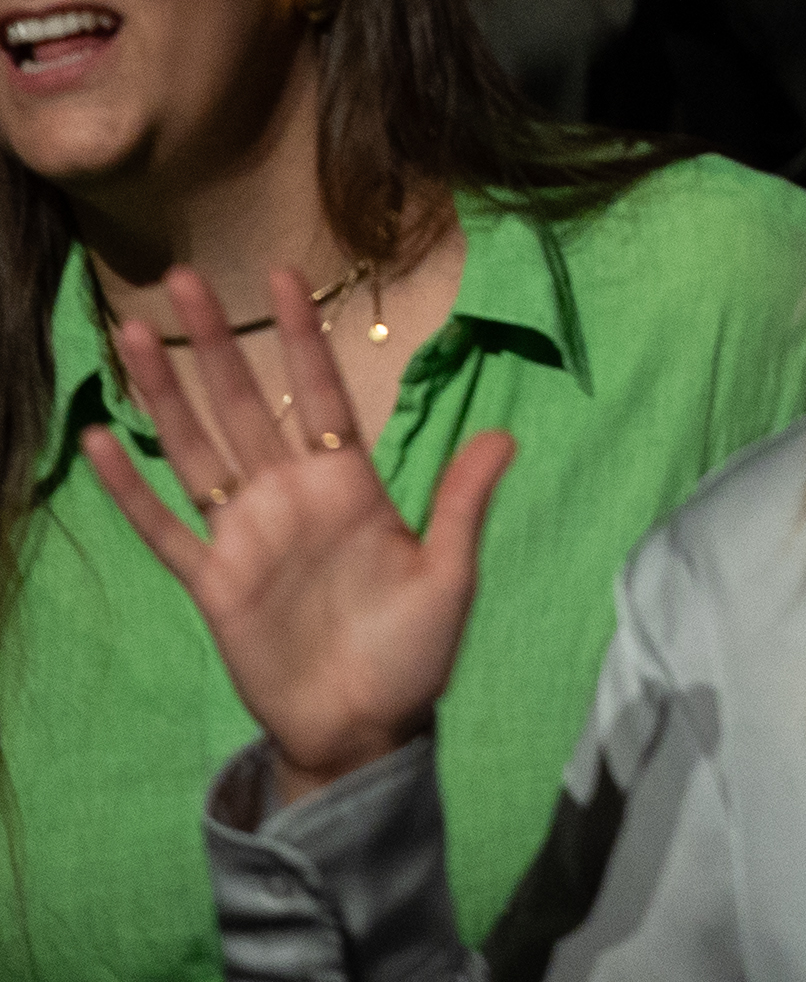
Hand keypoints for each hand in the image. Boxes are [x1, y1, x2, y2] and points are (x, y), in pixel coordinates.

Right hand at [77, 264, 510, 798]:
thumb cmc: (413, 652)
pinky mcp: (214, 584)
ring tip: (135, 336)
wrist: (365, 728)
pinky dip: (133, 489)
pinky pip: (166, 529)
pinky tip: (102, 442)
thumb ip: (463, 502)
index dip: (301, 337)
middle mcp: (292, 497)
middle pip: (246, 403)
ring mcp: (246, 536)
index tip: (283, 277)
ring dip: (165, 394)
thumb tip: (504, 434)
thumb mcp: (450, 574)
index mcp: (350, 485)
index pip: (322, 391)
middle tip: (183, 278)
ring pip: (197, 449)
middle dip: (216, 342)